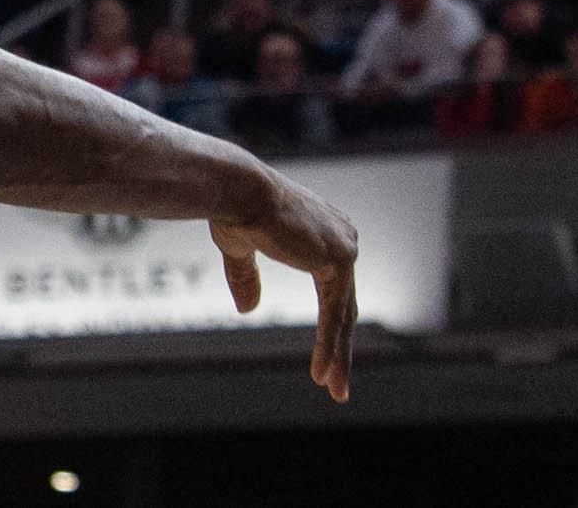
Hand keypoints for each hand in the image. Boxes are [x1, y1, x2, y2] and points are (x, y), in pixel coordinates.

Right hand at [210, 166, 358, 401]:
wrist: (236, 189)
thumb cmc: (233, 208)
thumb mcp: (239, 247)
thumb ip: (248, 276)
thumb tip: (248, 310)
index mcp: (323, 229)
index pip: (334, 286)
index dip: (331, 322)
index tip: (327, 352)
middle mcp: (341, 236)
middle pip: (344, 304)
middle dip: (340, 346)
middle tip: (336, 382)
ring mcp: (344, 249)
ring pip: (343, 315)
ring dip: (338, 355)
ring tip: (335, 389)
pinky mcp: (338, 262)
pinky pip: (335, 314)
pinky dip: (330, 346)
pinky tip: (323, 372)